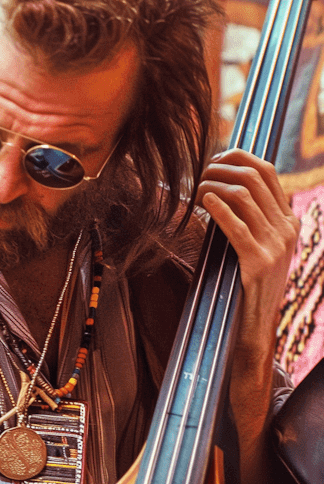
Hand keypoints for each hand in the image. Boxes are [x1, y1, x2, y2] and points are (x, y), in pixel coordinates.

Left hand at [197, 149, 299, 373]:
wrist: (254, 327)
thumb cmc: (245, 285)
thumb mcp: (255, 247)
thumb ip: (247, 220)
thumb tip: (220, 188)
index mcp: (288, 221)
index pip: (267, 171)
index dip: (238, 157)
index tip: (214, 159)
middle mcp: (287, 228)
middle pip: (255, 177)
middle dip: (223, 167)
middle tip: (199, 173)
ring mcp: (276, 245)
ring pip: (244, 196)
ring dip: (214, 185)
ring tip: (196, 189)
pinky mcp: (259, 263)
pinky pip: (237, 226)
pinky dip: (217, 208)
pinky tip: (203, 201)